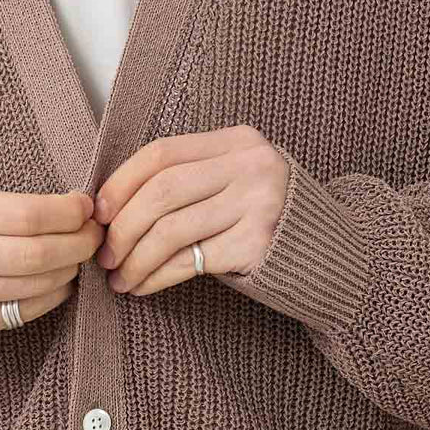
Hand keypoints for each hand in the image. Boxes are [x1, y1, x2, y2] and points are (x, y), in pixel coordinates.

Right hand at [0, 184, 103, 346]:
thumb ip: (6, 206)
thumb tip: (75, 209)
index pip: (26, 214)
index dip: (68, 213)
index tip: (85, 208)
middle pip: (36, 254)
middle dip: (78, 244)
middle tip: (94, 236)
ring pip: (36, 286)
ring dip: (69, 270)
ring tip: (77, 257)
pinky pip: (25, 312)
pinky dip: (53, 295)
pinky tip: (58, 282)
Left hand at [93, 123, 289, 294]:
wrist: (332, 258)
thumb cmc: (266, 224)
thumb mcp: (234, 185)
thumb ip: (189, 182)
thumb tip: (111, 208)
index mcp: (237, 142)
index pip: (161, 153)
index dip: (120, 184)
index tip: (98, 214)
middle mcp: (250, 166)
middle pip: (162, 192)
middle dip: (123, 228)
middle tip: (104, 256)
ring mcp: (257, 203)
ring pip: (171, 229)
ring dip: (135, 259)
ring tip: (119, 279)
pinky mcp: (258, 244)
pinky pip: (190, 261)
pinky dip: (157, 277)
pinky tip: (143, 287)